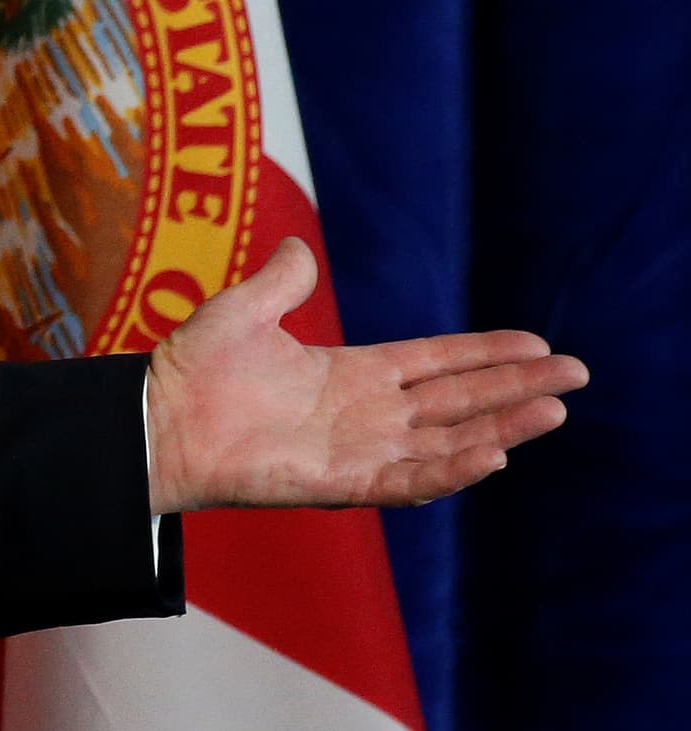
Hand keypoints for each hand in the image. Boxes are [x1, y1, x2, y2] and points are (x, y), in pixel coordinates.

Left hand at [147, 237, 582, 510]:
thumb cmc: (193, 371)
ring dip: (501, 427)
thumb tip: (301, 248)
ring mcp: (356, 449)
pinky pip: (405, 479)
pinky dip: (449, 469)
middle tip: (576, 376)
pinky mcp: (338, 482)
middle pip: (459, 399)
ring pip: (446, 440)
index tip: (538, 345)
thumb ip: (279, 282)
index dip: (487, 353)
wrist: (155, 419)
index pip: (437, 362)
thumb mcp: (240, 311)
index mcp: (353, 373)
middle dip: (516, 388)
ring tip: (553, 411)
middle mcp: (365, 414)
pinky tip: (491, 454)